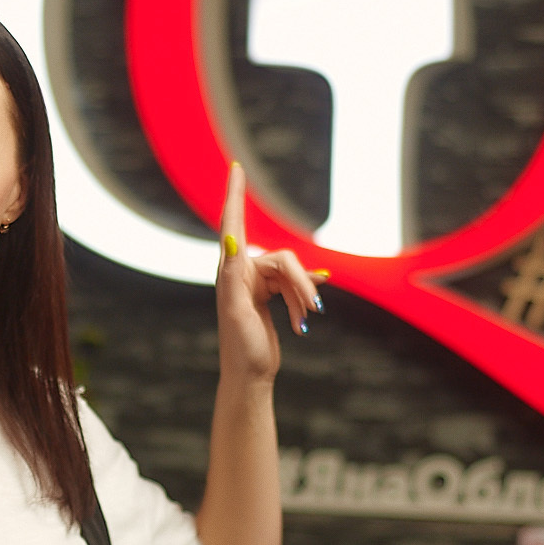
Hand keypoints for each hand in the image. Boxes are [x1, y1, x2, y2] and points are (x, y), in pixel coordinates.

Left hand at [215, 161, 322, 384]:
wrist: (249, 377)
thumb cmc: (242, 349)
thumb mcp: (239, 313)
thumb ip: (236, 278)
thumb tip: (231, 243)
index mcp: (230, 272)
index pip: (232, 225)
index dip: (235, 195)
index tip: (236, 167)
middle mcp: (240, 273)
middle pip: (282, 259)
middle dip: (299, 283)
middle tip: (313, 311)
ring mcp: (255, 283)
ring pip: (292, 273)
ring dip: (302, 296)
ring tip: (306, 321)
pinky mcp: (268, 295)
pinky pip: (295, 284)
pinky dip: (304, 297)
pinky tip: (309, 313)